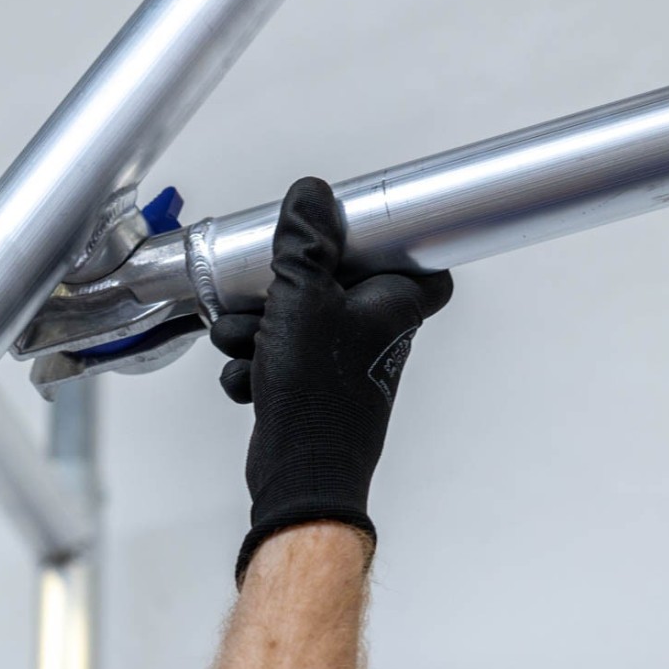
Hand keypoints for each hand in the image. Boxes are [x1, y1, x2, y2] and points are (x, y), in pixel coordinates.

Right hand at [211, 176, 452, 583]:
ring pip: (294, 323)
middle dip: (281, 291)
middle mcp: (372, 334)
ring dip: (256, 330)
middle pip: (332, 285)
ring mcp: (341, 364)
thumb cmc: (318, 396)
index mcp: (389, 306)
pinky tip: (249, 380)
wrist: (300, 472)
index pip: (421, 263)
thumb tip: (312, 196)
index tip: (355, 228)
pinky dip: (255, 368)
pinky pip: (277, 360)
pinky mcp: (311, 390)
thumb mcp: (302, 298)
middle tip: (267, 295)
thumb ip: (305, 243)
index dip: (390, 243)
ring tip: (247, 343)